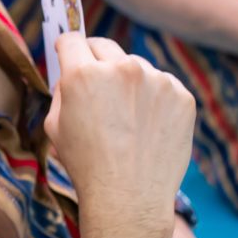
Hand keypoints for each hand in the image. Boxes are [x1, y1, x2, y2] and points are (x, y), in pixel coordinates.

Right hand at [45, 34, 195, 235]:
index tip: (69, 53)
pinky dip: (154, 98)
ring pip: (135, 66)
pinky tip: (147, 126)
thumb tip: (71, 73)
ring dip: (128, 81)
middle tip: (97, 84)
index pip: (72, 39)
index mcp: (84, 74)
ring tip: (126, 118)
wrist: (130, 198)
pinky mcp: (182, 96)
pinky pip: (162, 85)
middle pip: (104, 46)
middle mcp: (121, 69)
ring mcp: (156, 80)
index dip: (67, 47)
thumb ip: (63, 91)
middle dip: (96, 60)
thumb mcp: (55, 126)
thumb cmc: (87, 165)